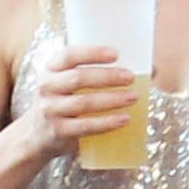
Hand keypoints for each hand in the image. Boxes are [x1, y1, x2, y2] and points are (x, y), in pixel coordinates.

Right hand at [24, 39, 146, 153]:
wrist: (37, 135)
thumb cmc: (65, 101)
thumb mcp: (67, 82)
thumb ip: (95, 72)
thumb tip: (151, 68)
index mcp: (51, 68)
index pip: (69, 55)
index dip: (92, 53)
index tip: (116, 54)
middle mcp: (47, 87)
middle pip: (78, 78)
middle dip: (108, 77)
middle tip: (131, 77)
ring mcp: (50, 110)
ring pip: (84, 103)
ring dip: (111, 99)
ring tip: (133, 97)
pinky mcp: (58, 131)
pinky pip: (85, 126)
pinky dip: (107, 123)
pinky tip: (124, 119)